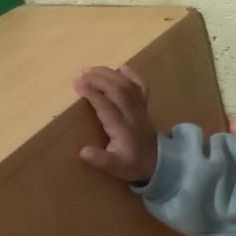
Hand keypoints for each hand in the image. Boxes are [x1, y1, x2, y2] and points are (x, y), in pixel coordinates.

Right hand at [74, 65, 158, 182]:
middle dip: (99, 79)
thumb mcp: (115, 167)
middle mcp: (132, 114)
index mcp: (122, 128)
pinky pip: (141, 87)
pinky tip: (121, 68)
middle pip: (118, 90)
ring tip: (92, 69)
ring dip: (110, 74)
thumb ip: (100, 160)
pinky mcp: (144, 106)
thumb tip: (83, 152)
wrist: (158, 163)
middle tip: (81, 74)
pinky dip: (132, 75)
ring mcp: (140, 108)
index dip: (92, 93)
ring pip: (128, 85)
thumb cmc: (132, 164)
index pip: (106, 106)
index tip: (77, 84)